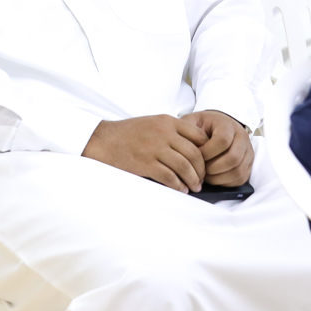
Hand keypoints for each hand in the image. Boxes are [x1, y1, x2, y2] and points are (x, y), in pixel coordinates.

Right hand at [83, 114, 208, 191]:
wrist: (104, 140)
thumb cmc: (128, 133)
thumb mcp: (153, 123)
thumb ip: (172, 131)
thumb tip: (192, 148)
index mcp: (167, 121)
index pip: (199, 136)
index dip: (207, 151)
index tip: (207, 161)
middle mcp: (164, 133)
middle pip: (194, 153)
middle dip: (201, 170)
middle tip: (202, 180)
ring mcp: (155, 148)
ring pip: (184, 166)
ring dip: (192, 179)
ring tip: (194, 187)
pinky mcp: (146, 163)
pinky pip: (169, 177)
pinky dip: (178, 185)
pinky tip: (181, 189)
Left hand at [189, 110, 253, 186]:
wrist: (218, 126)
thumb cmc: (203, 126)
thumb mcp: (193, 121)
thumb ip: (187, 130)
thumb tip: (185, 149)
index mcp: (228, 124)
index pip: (222, 141)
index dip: (207, 152)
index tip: (195, 155)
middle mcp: (242, 137)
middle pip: (233, 158)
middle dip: (213, 168)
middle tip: (200, 169)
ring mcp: (248, 152)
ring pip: (238, 171)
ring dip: (219, 177)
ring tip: (205, 175)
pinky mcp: (249, 164)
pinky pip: (241, 178)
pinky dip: (226, 182)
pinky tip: (213, 178)